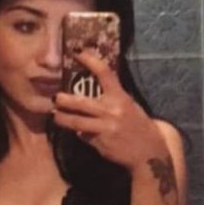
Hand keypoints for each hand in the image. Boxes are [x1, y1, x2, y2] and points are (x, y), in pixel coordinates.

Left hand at [52, 49, 168, 172]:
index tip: (77, 52)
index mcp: (121, 97)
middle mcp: (112, 111)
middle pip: (82, 103)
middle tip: (55, 98)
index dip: (90, 60)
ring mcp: (106, 128)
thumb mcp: (128, 106)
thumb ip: (110, 100)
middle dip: (65, 100)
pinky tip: (76, 132)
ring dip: (63, 119)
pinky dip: (79, 134)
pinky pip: (84, 136)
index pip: (105, 73)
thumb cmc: (137, 125)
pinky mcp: (101, 144)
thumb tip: (88, 98)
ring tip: (55, 116)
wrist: (149, 152)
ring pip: (78, 123)